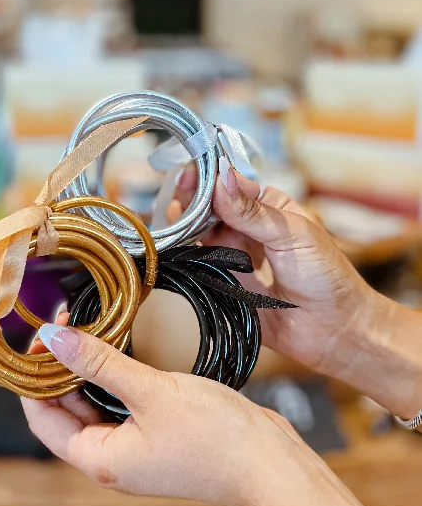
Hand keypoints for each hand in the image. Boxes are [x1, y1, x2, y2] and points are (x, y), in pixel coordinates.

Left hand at [24, 322, 389, 505]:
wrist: (271, 466)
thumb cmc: (215, 439)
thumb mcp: (151, 392)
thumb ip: (100, 363)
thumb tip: (53, 339)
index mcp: (100, 459)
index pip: (41, 418)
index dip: (34, 378)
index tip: (41, 337)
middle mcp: (113, 458)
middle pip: (67, 410)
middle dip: (62, 368)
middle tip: (66, 322)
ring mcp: (137, 448)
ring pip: (96, 404)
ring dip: (90, 369)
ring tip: (90, 327)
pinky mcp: (160, 436)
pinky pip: (125, 403)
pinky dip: (118, 377)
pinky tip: (124, 347)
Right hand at [172, 160, 380, 379]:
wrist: (332, 329)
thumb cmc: (326, 276)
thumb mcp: (292, 234)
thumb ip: (252, 210)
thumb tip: (222, 178)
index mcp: (267, 208)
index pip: (230, 185)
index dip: (208, 178)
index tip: (189, 175)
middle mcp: (246, 229)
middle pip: (209, 208)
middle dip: (190, 200)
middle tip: (178, 198)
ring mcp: (232, 257)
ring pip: (199, 235)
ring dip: (184, 225)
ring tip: (173, 219)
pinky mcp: (223, 285)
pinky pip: (198, 266)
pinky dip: (185, 255)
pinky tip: (175, 245)